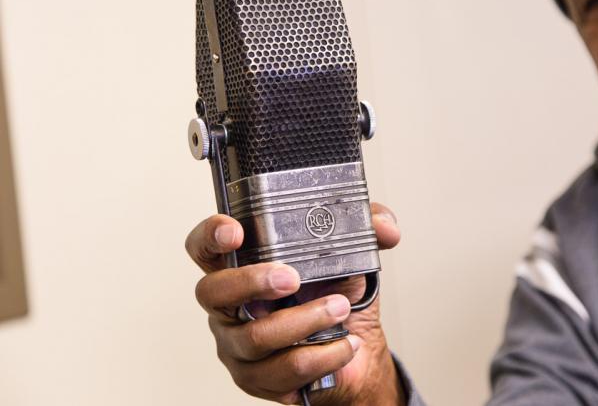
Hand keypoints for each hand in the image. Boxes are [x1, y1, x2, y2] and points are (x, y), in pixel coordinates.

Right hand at [185, 202, 404, 404]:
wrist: (353, 347)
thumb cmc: (338, 293)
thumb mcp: (352, 252)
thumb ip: (366, 226)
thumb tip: (384, 228)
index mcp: (240, 266)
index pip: (204, 246)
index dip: (211, 236)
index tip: (237, 231)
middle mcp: (229, 306)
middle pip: (214, 292)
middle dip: (253, 282)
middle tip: (292, 278)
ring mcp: (237, 345)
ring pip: (255, 337)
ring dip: (304, 322)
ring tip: (339, 310)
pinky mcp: (256, 379)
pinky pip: (282, 371)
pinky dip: (321, 355)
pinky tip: (344, 344)